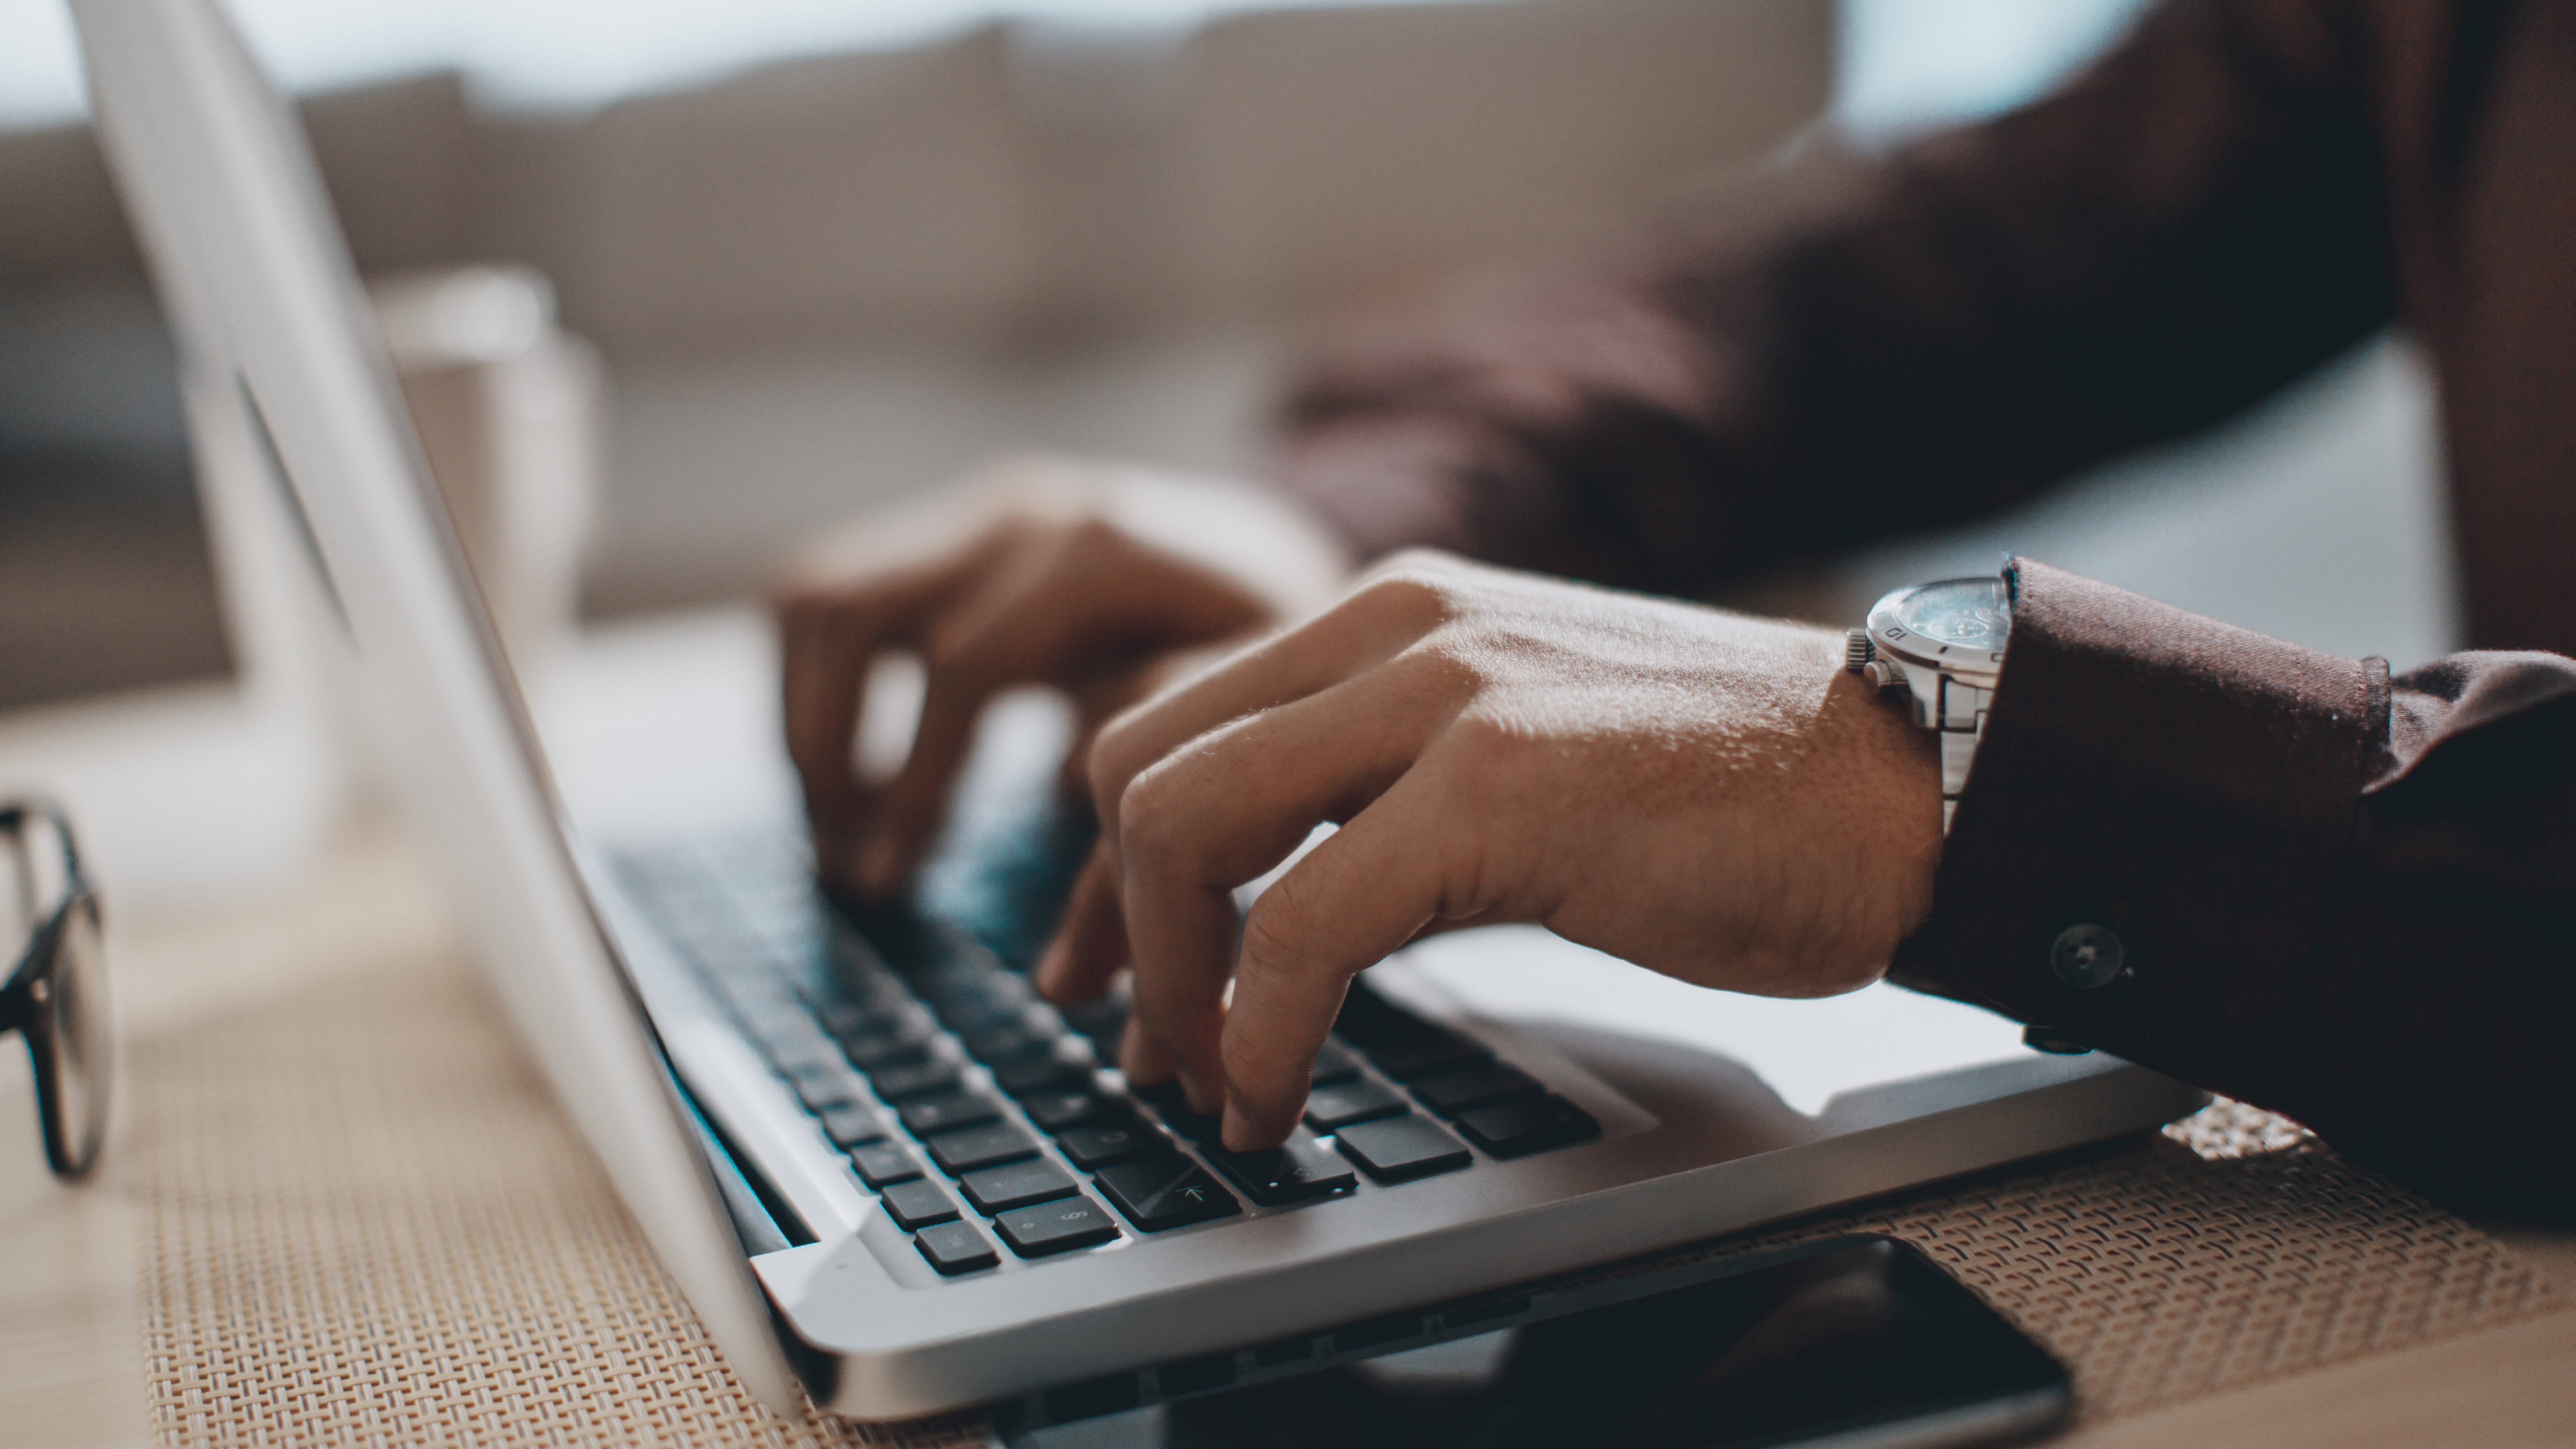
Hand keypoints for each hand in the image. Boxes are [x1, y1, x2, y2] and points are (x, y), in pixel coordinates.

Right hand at [774, 456, 1350, 896]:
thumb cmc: (1282, 649)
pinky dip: (821, 688)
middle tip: (846, 867)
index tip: (887, 884)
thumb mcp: (1255, 714)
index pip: (961, 670)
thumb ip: (1162, 782)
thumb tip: (1065, 886)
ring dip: (805, 717)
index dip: (918, 788)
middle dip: (827, 749)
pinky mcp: (951, 532)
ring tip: (839, 830)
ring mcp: (978, 511)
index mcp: (1101, 551)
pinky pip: (833, 594)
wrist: (1292, 558)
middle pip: (849, 612)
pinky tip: (863, 780)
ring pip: (818, 594)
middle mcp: (1024, 512)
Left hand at [1039, 552, 1943, 1148]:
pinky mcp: (1497, 790)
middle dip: (1111, 923)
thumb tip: (1267, 903)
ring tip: (1206, 1082)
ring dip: (1168, 982)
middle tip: (1144, 1044)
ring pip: (1184, 825)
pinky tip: (1273, 1097)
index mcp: (1392, 614)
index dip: (1103, 864)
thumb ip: (1385, 789)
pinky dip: (1258, 1030)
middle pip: (1138, 764)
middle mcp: (1396, 628)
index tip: (1098, 970)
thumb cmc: (1722, 794)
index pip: (1169, 719)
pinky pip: (1298, 922)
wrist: (1899, 783)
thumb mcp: (1512, 752)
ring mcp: (1445, 698)